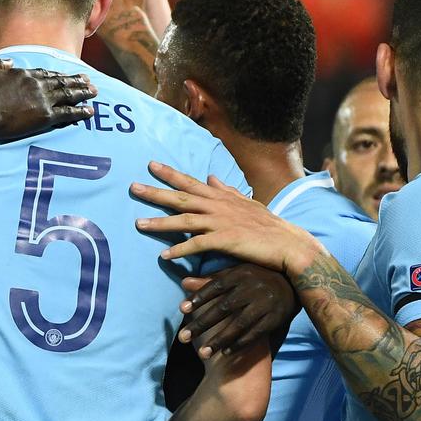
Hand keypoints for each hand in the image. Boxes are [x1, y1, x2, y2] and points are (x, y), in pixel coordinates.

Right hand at [0, 58, 96, 139]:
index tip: (66, 75)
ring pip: (69, 95)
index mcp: (24, 74)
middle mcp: (37, 84)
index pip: (45, 73)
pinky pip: (68, 113)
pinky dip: (80, 112)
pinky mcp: (46, 116)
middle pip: (62, 81)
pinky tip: (90, 111)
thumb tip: (9, 61)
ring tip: (95, 93)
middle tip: (90, 81)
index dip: (58, 74)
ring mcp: (43, 100)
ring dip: (83, 93)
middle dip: (77, 81)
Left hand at [132, 161, 325, 276]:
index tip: (151, 165)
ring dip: (160, 223)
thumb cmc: (268, 225)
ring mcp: (221, 223)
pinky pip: (197, 246)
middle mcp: (218, 206)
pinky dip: (180, 250)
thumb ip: (227, 190)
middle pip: (181, 198)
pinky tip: (164, 255)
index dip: (170, 174)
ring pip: (184, 221)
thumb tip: (211, 177)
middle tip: (133, 187)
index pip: (191, 182)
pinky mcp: (226, 241)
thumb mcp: (246, 202)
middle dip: (156, 192)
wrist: (287, 243)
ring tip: (138, 224)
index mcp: (222, 197)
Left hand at [178, 262, 298, 359]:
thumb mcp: (236, 274)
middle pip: (223, 308)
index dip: (198, 297)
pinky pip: (255, 334)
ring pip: (238, 324)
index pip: (215, 286)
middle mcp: (253, 288)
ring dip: (219, 340)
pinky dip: (239, 344)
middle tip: (183, 337)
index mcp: (241, 273)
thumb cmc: (256, 279)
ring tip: (202, 353)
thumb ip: (211, 280)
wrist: (292, 285)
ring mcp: (265, 304)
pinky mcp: (275, 319)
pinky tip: (225, 353)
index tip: (182, 309)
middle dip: (202, 323)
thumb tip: (183, 282)